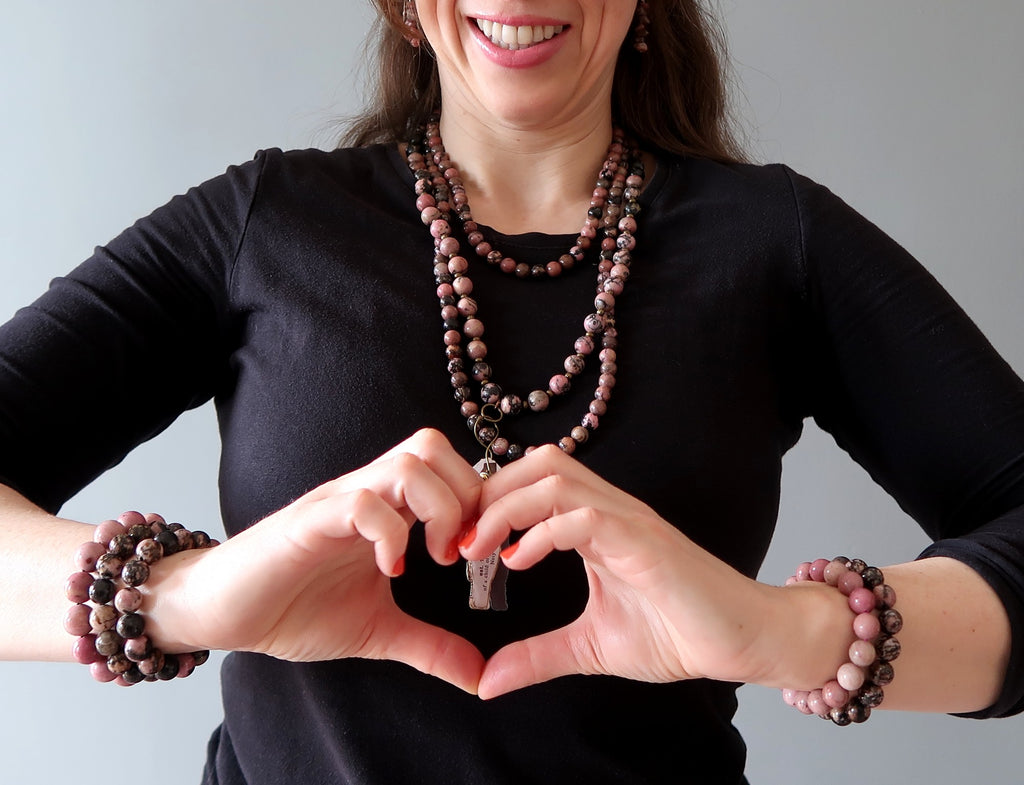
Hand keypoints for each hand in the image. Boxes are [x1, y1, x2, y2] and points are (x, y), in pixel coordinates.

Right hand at [149, 428, 485, 692]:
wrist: (221, 613)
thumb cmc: (293, 609)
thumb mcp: (378, 631)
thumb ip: (430, 647)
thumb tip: (480, 677)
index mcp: (387, 509)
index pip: (450, 465)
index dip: (478, 501)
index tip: (481, 556)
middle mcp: (366, 494)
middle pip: (434, 446)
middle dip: (467, 497)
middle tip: (464, 553)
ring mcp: (338, 504)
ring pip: (408, 463)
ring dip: (438, 510)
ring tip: (435, 560)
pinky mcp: (308, 523)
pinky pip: (361, 503)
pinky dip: (390, 533)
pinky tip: (391, 570)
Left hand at [462, 445, 773, 699]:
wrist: (744, 641)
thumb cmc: (677, 634)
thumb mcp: (590, 647)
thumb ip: (538, 656)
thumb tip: (485, 683)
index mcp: (595, 524)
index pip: (532, 482)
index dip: (488, 502)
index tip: (459, 543)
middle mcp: (609, 510)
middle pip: (537, 464)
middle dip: (488, 494)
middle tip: (459, 540)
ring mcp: (628, 521)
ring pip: (555, 478)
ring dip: (506, 507)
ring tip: (479, 548)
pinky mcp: (645, 542)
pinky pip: (585, 517)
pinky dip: (543, 532)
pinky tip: (518, 561)